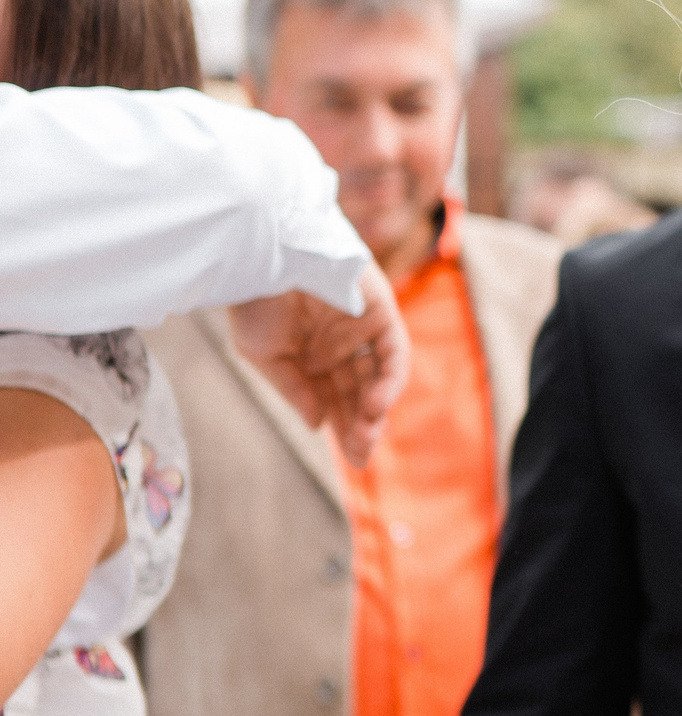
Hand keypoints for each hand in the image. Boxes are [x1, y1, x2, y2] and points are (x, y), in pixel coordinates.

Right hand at [228, 260, 408, 464]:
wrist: (261, 255)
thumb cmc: (253, 300)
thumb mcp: (265, 355)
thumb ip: (295, 390)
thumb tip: (318, 425)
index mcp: (313, 352)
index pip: (337, 396)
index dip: (345, 427)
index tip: (352, 460)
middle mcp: (342, 342)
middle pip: (360, 392)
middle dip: (361, 426)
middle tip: (360, 458)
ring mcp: (363, 327)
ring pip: (379, 377)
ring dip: (375, 410)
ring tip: (365, 437)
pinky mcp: (381, 311)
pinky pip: (394, 352)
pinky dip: (389, 380)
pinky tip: (375, 406)